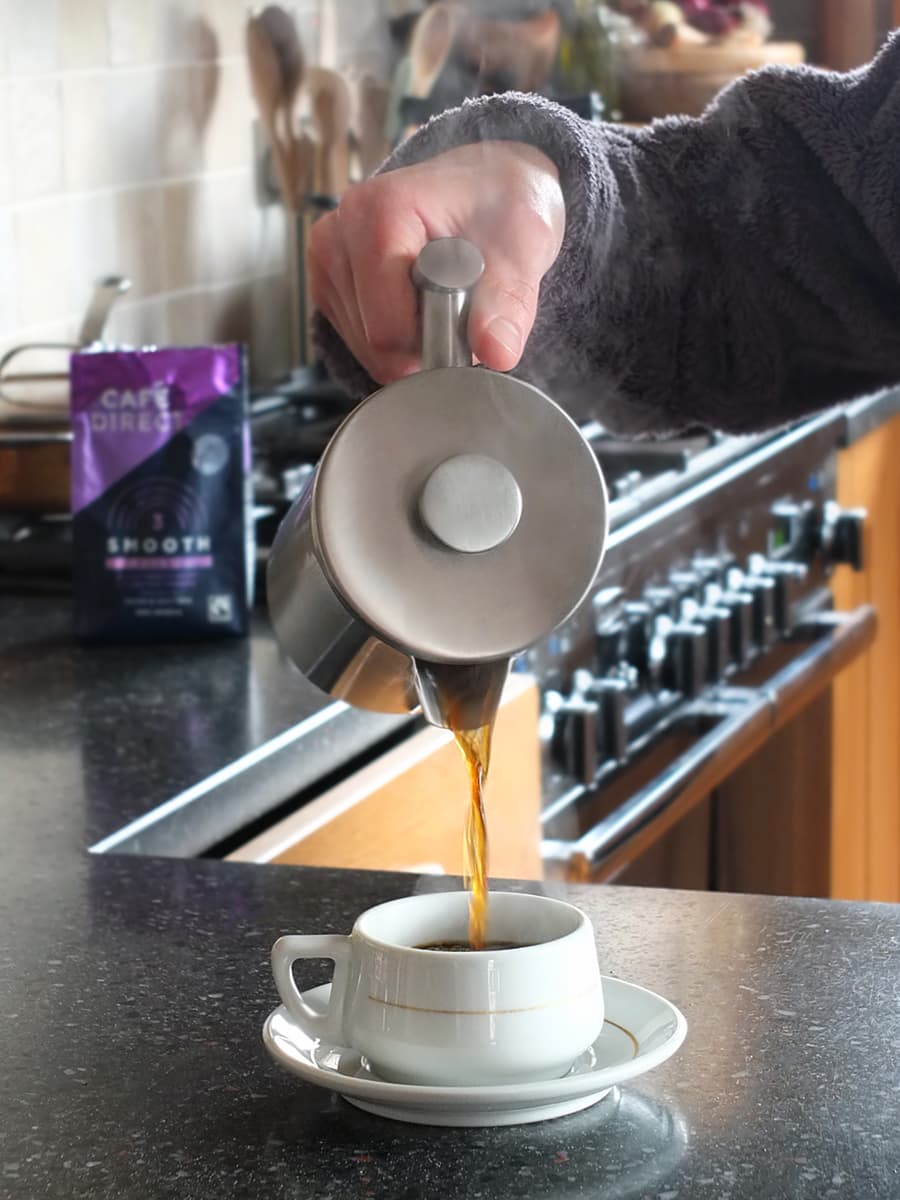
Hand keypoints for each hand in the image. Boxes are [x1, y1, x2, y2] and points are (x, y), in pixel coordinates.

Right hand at [308, 141, 564, 382]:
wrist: (486, 187)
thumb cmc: (502, 205)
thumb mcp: (525, 244)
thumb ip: (509, 301)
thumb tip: (498, 353)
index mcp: (377, 211)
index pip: (389, 326)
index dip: (436, 339)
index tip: (469, 313)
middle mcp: (337, 233)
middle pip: (374, 343)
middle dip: (424, 345)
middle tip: (459, 306)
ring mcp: (326, 260)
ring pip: (366, 351)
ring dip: (411, 345)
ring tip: (438, 299)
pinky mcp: (326, 284)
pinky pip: (359, 345)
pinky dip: (397, 342)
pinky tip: (416, 304)